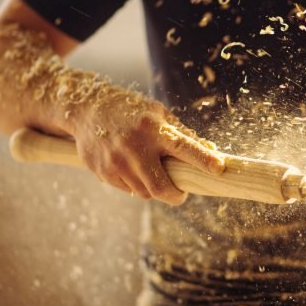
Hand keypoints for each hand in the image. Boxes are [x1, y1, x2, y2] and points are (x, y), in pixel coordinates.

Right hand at [71, 95, 224, 205]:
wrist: (87, 109)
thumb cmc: (130, 111)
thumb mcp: (157, 114)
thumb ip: (181, 134)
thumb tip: (211, 151)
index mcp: (152, 128)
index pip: (183, 147)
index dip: (202, 159)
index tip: (219, 168)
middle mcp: (134, 146)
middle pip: (161, 187)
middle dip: (175, 196)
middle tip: (181, 193)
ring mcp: (116, 161)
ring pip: (144, 192)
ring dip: (153, 189)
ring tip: (151, 172)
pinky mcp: (102, 171)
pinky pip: (127, 189)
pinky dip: (135, 184)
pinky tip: (130, 168)